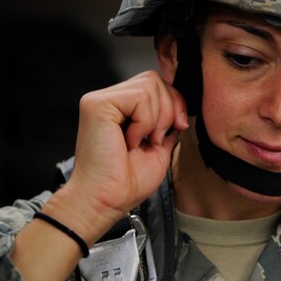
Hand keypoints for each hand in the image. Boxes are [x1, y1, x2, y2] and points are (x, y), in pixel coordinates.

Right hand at [59, 71, 188, 242]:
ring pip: (150, 85)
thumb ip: (168, 124)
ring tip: (142, 141)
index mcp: (122, 108)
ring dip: (157, 118)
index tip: (178, 127)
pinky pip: (139, 96)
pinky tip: (131, 141)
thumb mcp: (159, 147)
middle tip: (156, 138)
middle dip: (170, 108)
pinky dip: (145, 121)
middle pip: (155, 79)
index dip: (175, 103)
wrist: (107, 200)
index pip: (156, 85)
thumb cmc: (127, 182)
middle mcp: (109, 99)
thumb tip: (183, 108)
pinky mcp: (96, 104)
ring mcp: (100, 100)